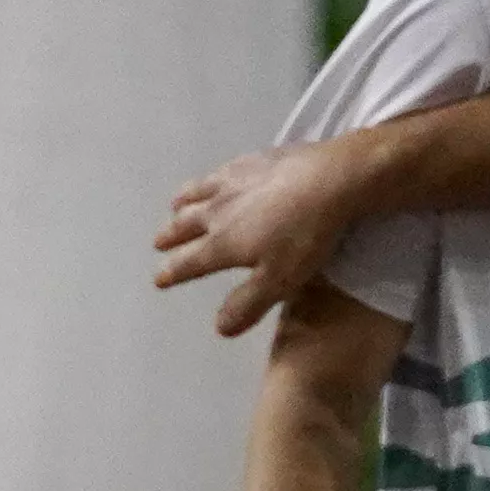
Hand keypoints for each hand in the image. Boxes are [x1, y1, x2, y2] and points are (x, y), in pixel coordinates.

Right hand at [152, 144, 340, 338]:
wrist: (331, 180)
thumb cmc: (305, 235)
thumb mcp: (281, 280)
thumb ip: (248, 304)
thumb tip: (219, 328)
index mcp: (222, 245)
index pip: (188, 263)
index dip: (171, 273)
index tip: (159, 280)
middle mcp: (216, 214)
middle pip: (184, 227)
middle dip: (169, 237)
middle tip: (159, 243)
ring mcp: (230, 184)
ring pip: (194, 196)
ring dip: (180, 206)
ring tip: (174, 209)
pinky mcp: (248, 162)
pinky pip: (215, 173)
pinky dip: (204, 182)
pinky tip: (211, 181)